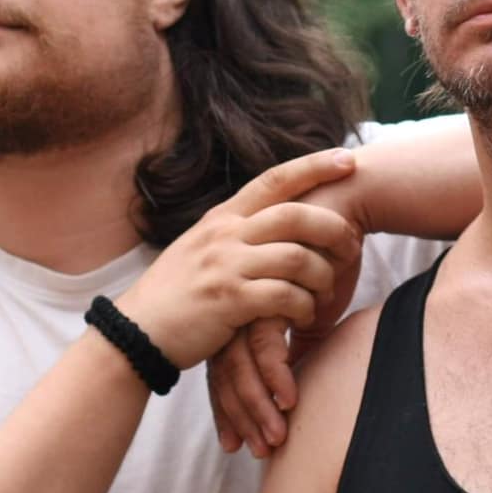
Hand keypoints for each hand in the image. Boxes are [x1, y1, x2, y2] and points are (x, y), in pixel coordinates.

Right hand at [114, 147, 360, 380]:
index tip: (347, 159)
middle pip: (296, 216)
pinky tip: (303, 316)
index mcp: (222, 218)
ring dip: (322, 276)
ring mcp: (226, 266)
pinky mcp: (229, 300)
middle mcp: (224, 234)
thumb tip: (275, 219)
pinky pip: (285, 296)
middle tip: (353, 245)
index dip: (314, 167)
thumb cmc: (176, 295)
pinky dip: (304, 307)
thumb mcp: (201, 249)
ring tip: (325, 292)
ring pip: (297, 257)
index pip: (274, 180)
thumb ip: (236, 233)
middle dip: (334, 229)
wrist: (138, 332)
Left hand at [208, 177, 365, 458]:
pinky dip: (277, 374)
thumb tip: (294, 370)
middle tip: (252, 451)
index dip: (227, 405)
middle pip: (223, 368)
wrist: (343, 205)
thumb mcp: (309, 305)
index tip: (235, 443)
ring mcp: (248, 293)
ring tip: (275, 439)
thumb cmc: (327, 254)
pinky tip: (290, 399)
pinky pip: (270, 338)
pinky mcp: (271, 288)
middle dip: (238, 414)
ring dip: (259, 404)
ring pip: (243, 361)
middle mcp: (233, 299)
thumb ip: (294, 337)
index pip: (220, 364)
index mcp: (233, 303)